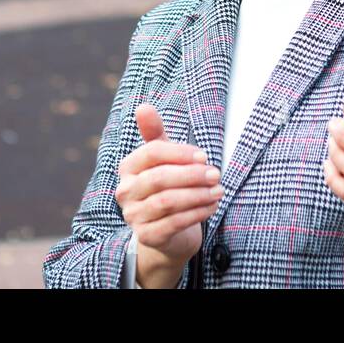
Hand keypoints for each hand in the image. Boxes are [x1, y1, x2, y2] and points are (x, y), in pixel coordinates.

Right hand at [115, 104, 220, 287]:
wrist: (167, 232)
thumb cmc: (167, 186)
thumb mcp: (164, 158)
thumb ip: (155, 133)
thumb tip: (143, 106)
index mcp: (128, 167)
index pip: (152, 153)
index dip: (180, 153)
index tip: (204, 156)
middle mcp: (125, 191)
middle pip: (159, 178)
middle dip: (192, 175)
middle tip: (216, 173)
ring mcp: (134, 216)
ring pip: (168, 202)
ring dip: (198, 195)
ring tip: (218, 190)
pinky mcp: (147, 236)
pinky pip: (174, 223)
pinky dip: (197, 213)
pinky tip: (212, 206)